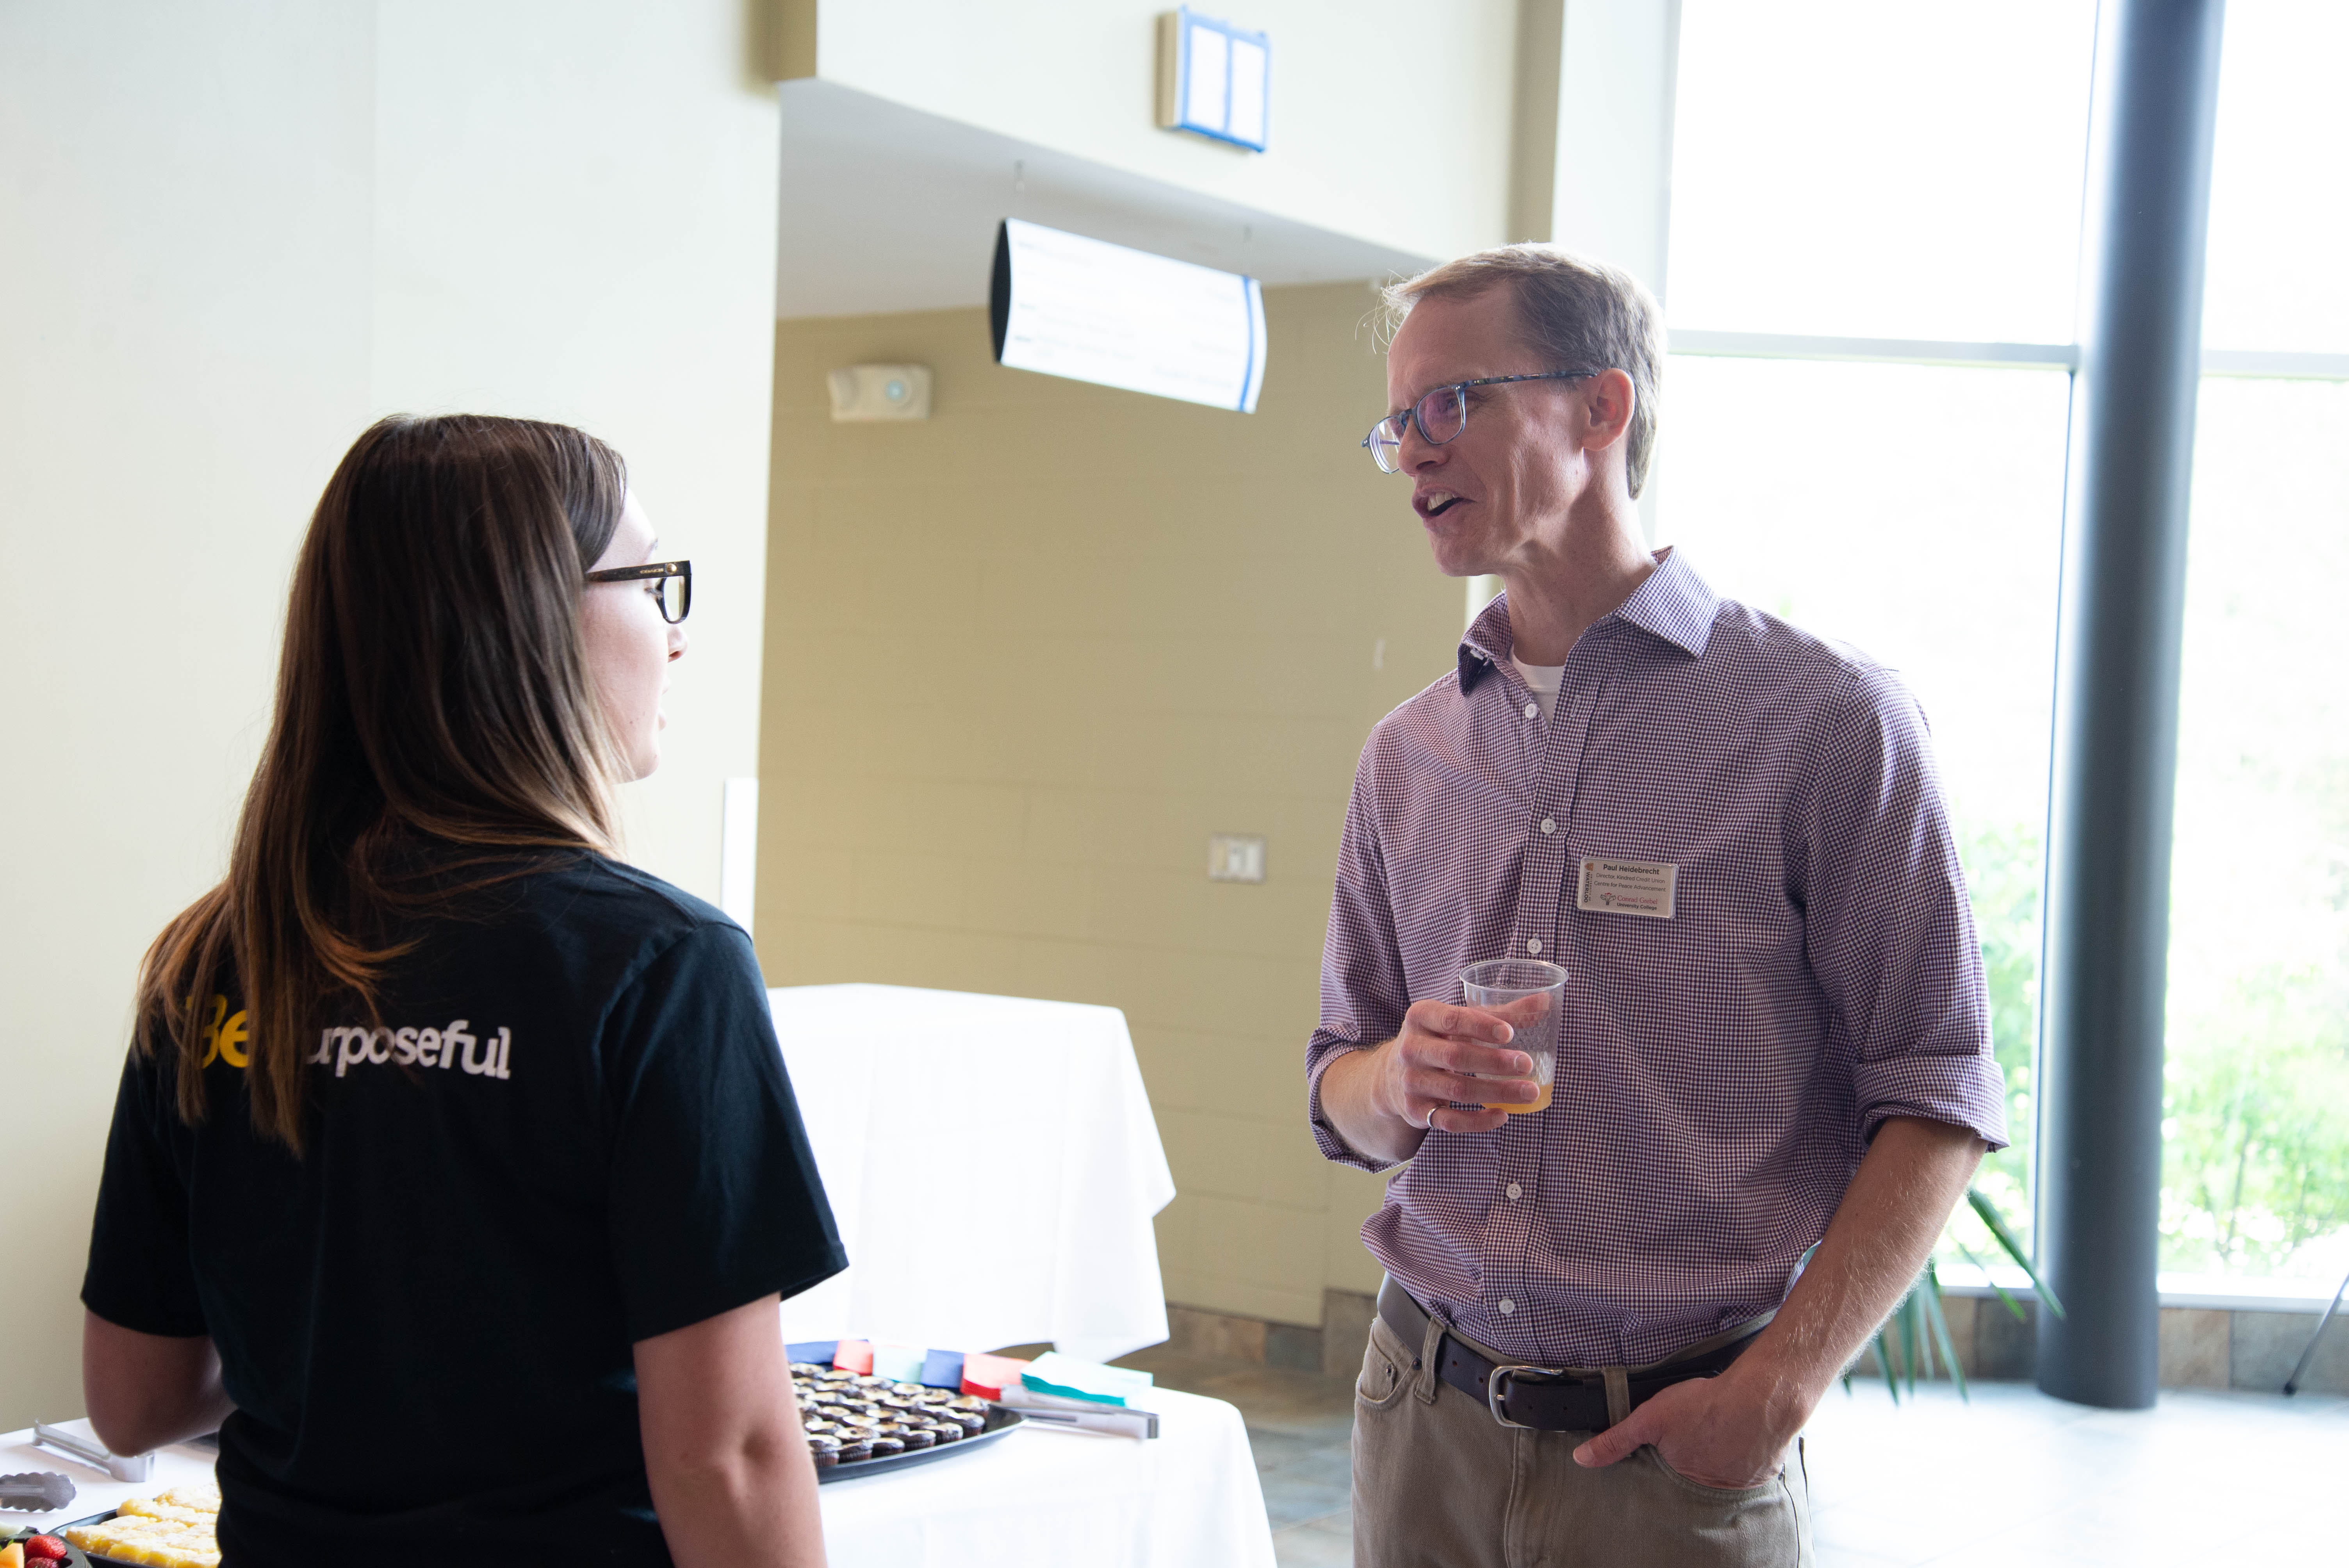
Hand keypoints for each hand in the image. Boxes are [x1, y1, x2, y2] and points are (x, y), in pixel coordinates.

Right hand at [1370, 994, 1548, 1136]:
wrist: (1392, 1077)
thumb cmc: (1439, 1041)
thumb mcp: (1459, 1021)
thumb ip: (1502, 1014)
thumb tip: (1545, 1002)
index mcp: (1420, 1017)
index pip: (1451, 1020)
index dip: (1481, 1026)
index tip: (1510, 1033)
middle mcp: (1411, 1049)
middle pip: (1456, 1057)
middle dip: (1494, 1062)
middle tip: (1528, 1064)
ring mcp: (1412, 1082)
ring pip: (1457, 1090)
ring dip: (1497, 1092)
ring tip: (1529, 1091)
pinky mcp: (1417, 1111)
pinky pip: (1450, 1121)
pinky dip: (1478, 1121)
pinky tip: (1503, 1115)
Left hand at [1569, 1364, 1802, 1489]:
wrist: (1759, 1399)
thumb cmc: (1705, 1406)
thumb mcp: (1649, 1418)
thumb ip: (1615, 1440)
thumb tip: (1581, 1458)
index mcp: (1684, 1475)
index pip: (1673, 1466)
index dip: (1675, 1447)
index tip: (1682, 1432)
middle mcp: (1712, 1483)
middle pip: (1699, 1466)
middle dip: (1699, 1449)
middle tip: (1704, 1425)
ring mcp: (1741, 1478)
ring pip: (1726, 1464)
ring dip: (1724, 1448)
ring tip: (1722, 1423)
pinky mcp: (1764, 1468)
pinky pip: (1752, 1462)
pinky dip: (1747, 1448)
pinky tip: (1743, 1430)